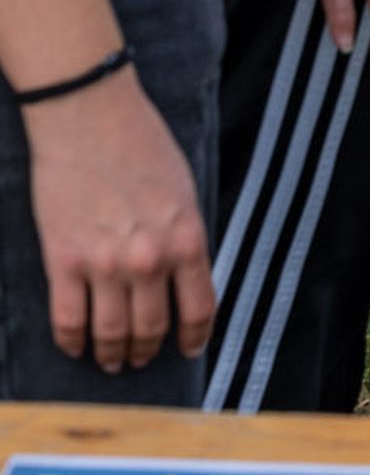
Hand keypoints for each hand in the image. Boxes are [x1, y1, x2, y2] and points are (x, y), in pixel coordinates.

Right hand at [28, 70, 215, 371]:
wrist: (90, 115)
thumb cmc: (141, 143)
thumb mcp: (184, 190)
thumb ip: (184, 237)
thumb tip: (182, 278)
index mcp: (187, 238)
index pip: (199, 309)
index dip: (195, 337)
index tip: (188, 349)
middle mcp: (149, 260)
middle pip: (151, 328)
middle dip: (148, 349)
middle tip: (142, 357)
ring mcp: (104, 264)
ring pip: (111, 334)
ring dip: (112, 354)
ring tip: (112, 359)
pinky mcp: (64, 261)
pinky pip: (68, 320)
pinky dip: (72, 341)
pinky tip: (75, 346)